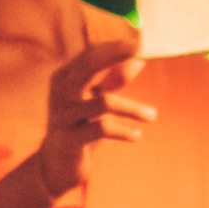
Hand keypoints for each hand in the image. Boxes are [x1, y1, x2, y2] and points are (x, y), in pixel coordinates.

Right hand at [22, 41, 152, 194]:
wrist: (56, 164)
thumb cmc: (80, 126)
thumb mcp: (96, 101)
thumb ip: (113, 81)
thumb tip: (138, 60)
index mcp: (64, 78)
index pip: (90, 54)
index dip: (115, 47)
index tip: (140, 43)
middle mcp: (60, 92)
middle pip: (89, 65)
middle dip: (117, 56)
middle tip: (142, 55)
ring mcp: (63, 115)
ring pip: (104, 102)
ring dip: (133, 109)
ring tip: (152, 116)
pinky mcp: (69, 139)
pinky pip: (103, 129)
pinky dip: (124, 131)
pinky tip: (136, 136)